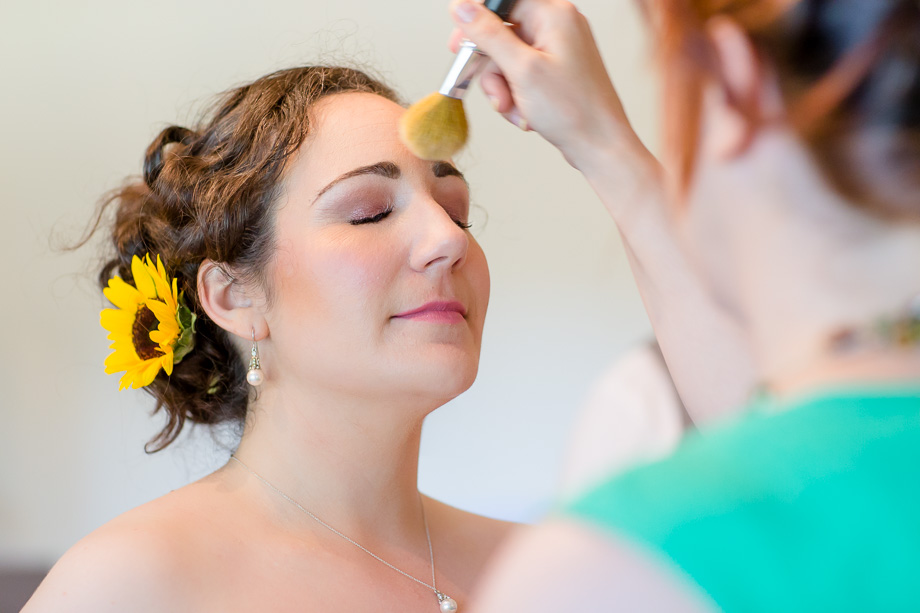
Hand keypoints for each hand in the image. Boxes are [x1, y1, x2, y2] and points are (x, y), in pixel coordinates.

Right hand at [448, 0, 644, 170]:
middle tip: (497, 95)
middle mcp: (558, 26)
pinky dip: (518, 96)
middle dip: (494, 71)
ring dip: (504, 89)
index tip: (459, 47)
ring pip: (509, 60)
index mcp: (554, 14)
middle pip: (502, 35)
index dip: (476, 26)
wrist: (600, 145)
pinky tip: (527, 114)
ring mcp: (558, 50)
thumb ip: (488, 34)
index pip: (501, 4)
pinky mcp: (557, 71)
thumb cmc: (573, 110)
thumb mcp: (521, 70)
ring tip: (517, 111)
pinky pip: (522, 76)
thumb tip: (461, 6)